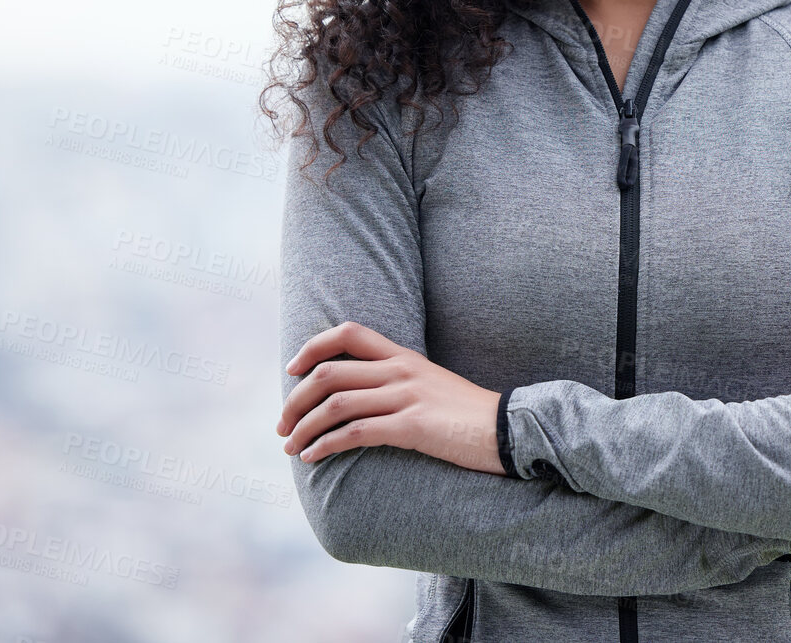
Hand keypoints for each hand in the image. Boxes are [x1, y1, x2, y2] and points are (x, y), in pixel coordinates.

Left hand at [277, 321, 504, 474]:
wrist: (509, 430)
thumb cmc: (470, 415)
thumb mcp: (432, 387)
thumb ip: (400, 384)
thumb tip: (364, 399)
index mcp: (404, 356)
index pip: (348, 333)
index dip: (311, 347)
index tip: (292, 370)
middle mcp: (401, 371)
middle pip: (329, 373)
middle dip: (295, 400)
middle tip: (282, 425)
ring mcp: (406, 397)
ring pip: (335, 404)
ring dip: (303, 427)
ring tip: (291, 447)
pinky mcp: (412, 426)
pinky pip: (355, 433)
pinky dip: (325, 445)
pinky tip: (313, 458)